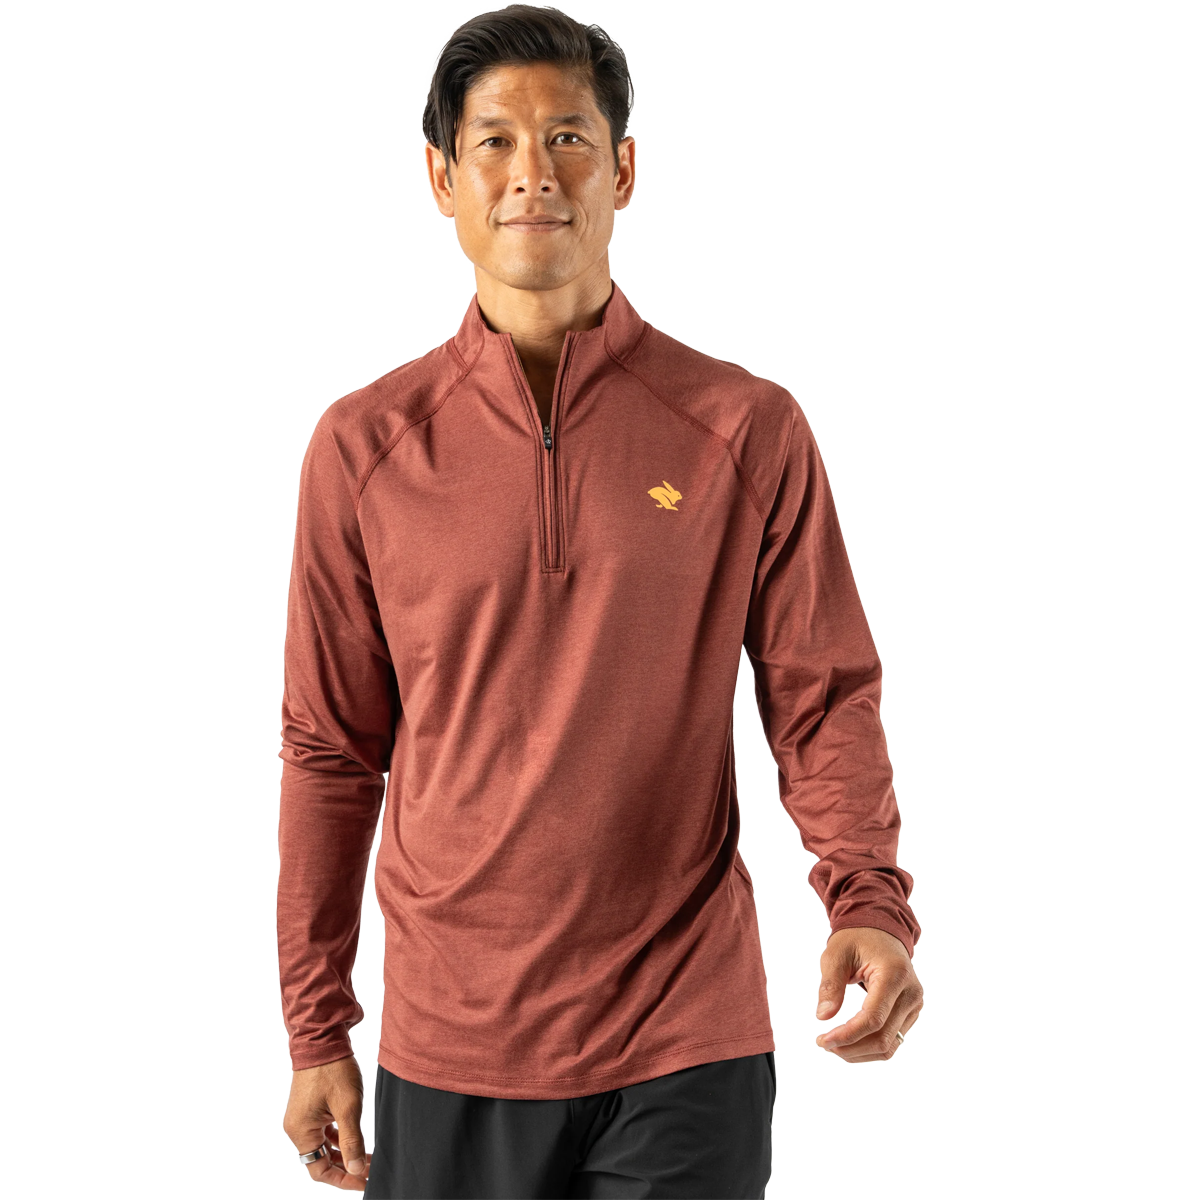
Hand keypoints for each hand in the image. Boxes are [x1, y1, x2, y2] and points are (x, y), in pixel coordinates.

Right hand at [282, 1055, 371, 1191]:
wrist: (322, 1039)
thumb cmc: (333, 1069)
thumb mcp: (348, 1106)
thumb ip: (351, 1141)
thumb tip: (355, 1169)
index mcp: (302, 1131)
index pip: (319, 1170)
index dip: (343, 1179)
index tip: (364, 1180)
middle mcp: (298, 1127)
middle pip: (321, 1159)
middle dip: (346, 1165)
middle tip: (368, 1168)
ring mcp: (303, 1116)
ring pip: (324, 1145)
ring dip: (344, 1152)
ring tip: (365, 1155)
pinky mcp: (310, 1107)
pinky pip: (323, 1131)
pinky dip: (338, 1137)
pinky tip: (354, 1137)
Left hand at [814, 927, 922, 1062]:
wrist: (880, 931)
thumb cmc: (857, 938)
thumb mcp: (836, 954)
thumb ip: (830, 985)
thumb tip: (823, 1017)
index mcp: (895, 974)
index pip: (873, 1018)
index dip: (848, 1035)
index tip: (823, 1040)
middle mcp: (911, 992)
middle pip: (883, 1037)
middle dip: (851, 1047)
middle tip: (824, 1043)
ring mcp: (914, 1005)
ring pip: (889, 1045)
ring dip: (860, 1052)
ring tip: (834, 1045)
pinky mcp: (910, 1013)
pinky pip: (892, 1040)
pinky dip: (869, 1046)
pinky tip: (850, 1042)